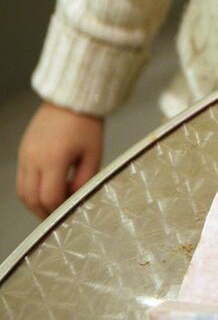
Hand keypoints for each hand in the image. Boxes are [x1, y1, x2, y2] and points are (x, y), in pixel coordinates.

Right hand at [17, 102, 103, 218]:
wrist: (69, 99)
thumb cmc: (87, 126)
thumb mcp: (94, 154)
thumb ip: (85, 180)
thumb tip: (75, 200)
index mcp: (54, 160)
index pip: (49, 197)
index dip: (59, 211)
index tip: (71, 214)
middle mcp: (33, 159)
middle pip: (31, 199)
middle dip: (45, 213)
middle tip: (60, 220)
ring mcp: (25, 155)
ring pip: (22, 191)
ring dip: (35, 204)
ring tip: (53, 209)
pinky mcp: (23, 151)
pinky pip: (21, 179)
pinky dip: (31, 191)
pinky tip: (47, 192)